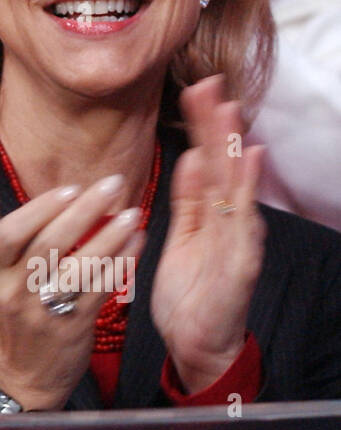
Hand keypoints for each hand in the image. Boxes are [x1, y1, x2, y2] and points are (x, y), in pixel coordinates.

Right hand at [0, 170, 145, 409]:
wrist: (24, 371)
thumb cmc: (9, 303)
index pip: (10, 233)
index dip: (40, 209)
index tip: (71, 188)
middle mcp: (13, 289)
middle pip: (47, 245)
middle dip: (83, 212)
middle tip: (112, 185)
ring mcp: (42, 310)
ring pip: (77, 269)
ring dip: (109, 238)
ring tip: (132, 214)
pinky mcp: (72, 327)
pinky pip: (99, 290)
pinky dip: (120, 264)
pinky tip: (136, 243)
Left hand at [151, 75, 264, 392]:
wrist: (196, 346)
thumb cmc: (190, 294)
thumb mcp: (181, 238)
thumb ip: (188, 201)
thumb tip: (190, 158)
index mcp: (210, 214)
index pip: (206, 161)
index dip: (202, 126)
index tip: (195, 89)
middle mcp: (228, 221)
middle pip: (223, 164)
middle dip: (217, 124)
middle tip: (211, 83)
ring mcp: (236, 239)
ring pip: (234, 183)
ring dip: (231, 144)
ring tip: (230, 109)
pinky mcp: (239, 261)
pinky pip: (241, 219)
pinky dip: (246, 188)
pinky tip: (249, 160)